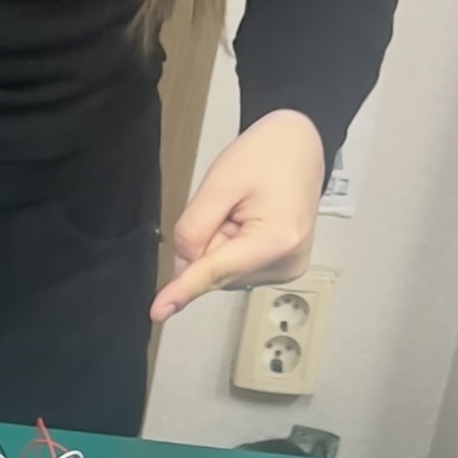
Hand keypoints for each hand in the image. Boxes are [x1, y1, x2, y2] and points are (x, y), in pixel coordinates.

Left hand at [149, 110, 325, 325]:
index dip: (183, 289)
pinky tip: (248, 222)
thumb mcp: (219, 183)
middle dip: (209, 242)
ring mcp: (287, 269)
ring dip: (221, 244)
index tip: (159, 310)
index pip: (215, 271)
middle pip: (217, 273)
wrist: (298, 147)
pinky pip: (236, 269)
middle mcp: (286, 263)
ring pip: (224, 273)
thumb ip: (194, 229)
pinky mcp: (282, 269)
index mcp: (276, 240)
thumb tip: (183, 268)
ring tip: (244, 210)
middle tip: (230, 206)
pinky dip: (231, 248)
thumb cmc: (267, 155)